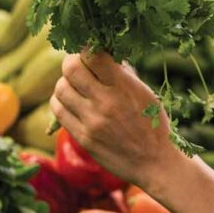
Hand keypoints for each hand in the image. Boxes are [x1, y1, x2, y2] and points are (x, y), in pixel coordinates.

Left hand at [51, 52, 183, 191]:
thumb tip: (104, 54)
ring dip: (65, 84)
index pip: (93, 55)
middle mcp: (105, 103)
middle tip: (79, 68)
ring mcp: (92, 122)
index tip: (90, 52)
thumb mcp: (145, 95)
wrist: (155, 163)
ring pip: (60, 89)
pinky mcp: (83, 137)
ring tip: (76, 89)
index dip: (87, 48)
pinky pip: (58, 111)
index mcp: (124, 88)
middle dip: (72, 63)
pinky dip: (62, 102)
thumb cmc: (153, 125)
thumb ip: (123, 75)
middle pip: (69, 68)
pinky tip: (72, 104)